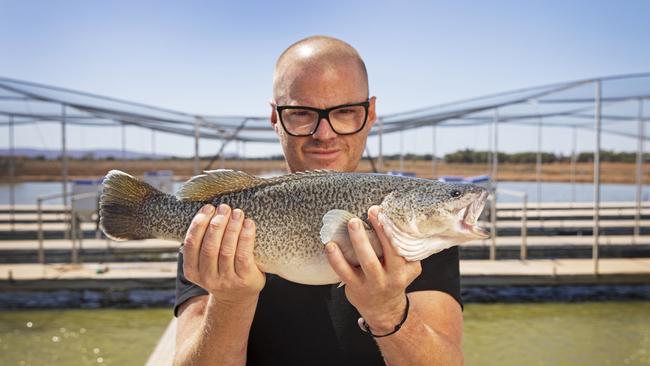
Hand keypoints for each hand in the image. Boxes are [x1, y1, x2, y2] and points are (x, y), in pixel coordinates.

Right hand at [182, 204, 265, 304]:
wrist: (237, 296)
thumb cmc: (221, 269)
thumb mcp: (204, 263)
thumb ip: (202, 242)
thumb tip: (207, 209)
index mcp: (193, 271)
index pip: (191, 245)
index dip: (198, 224)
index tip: (208, 208)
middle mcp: (208, 277)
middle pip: (210, 247)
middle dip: (217, 224)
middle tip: (224, 207)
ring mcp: (226, 280)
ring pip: (227, 250)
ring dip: (232, 228)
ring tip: (237, 212)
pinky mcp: (244, 280)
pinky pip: (244, 255)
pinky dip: (246, 237)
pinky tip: (249, 224)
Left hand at [325, 205, 421, 333]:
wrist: (384, 309)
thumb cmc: (393, 277)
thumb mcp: (406, 266)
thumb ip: (402, 248)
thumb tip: (391, 216)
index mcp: (406, 268)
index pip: (402, 246)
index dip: (392, 228)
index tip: (383, 211)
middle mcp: (393, 277)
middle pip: (389, 253)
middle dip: (380, 231)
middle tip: (371, 211)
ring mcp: (374, 283)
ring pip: (367, 262)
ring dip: (359, 241)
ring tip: (352, 223)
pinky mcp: (356, 288)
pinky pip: (345, 272)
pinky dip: (336, 258)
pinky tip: (330, 245)